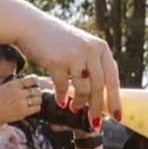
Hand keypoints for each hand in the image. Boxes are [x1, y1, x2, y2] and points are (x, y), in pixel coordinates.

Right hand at [0, 0, 120, 117]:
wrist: (30, 26)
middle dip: (97, 108)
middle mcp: (91, 50)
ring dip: (80, 102)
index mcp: (101, 48)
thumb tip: (104, 92)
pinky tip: (61, 101)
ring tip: (76, 107)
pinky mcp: (56, 61)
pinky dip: (62, 96)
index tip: (117, 116)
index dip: (115, 100)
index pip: (113, 78)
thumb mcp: (82, 46)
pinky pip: (63, 86)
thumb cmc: (57, 40)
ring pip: (83, 89)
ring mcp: (74, 55)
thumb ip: (94, 64)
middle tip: (95, 122)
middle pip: (99, 87)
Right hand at [0, 75, 42, 133]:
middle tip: (34, 94)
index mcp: (13, 85)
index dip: (35, 81)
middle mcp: (19, 93)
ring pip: (39, 99)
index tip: (34, 83)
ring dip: (37, 100)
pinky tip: (31, 107)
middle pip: (37, 90)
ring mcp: (22, 103)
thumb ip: (5, 79)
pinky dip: (36, 107)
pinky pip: (37, 108)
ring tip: (32, 101)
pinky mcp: (23, 112)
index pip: (32, 79)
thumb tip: (12, 75)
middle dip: (36, 92)